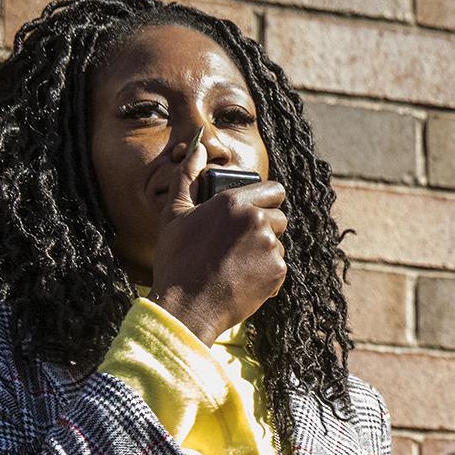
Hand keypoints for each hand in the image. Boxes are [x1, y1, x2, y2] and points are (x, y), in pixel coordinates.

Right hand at [148, 131, 287, 345]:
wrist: (187, 306)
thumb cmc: (176, 259)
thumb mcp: (174, 214)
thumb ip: (187, 177)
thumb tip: (198, 148)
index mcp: (233, 201)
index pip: (274, 190)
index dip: (266, 200)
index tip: (256, 212)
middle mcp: (256, 220)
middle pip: (280, 217)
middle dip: (266, 228)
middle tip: (239, 245)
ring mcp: (269, 246)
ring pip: (279, 244)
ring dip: (264, 252)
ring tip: (236, 265)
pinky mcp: (277, 272)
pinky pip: (279, 268)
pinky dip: (265, 275)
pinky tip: (242, 281)